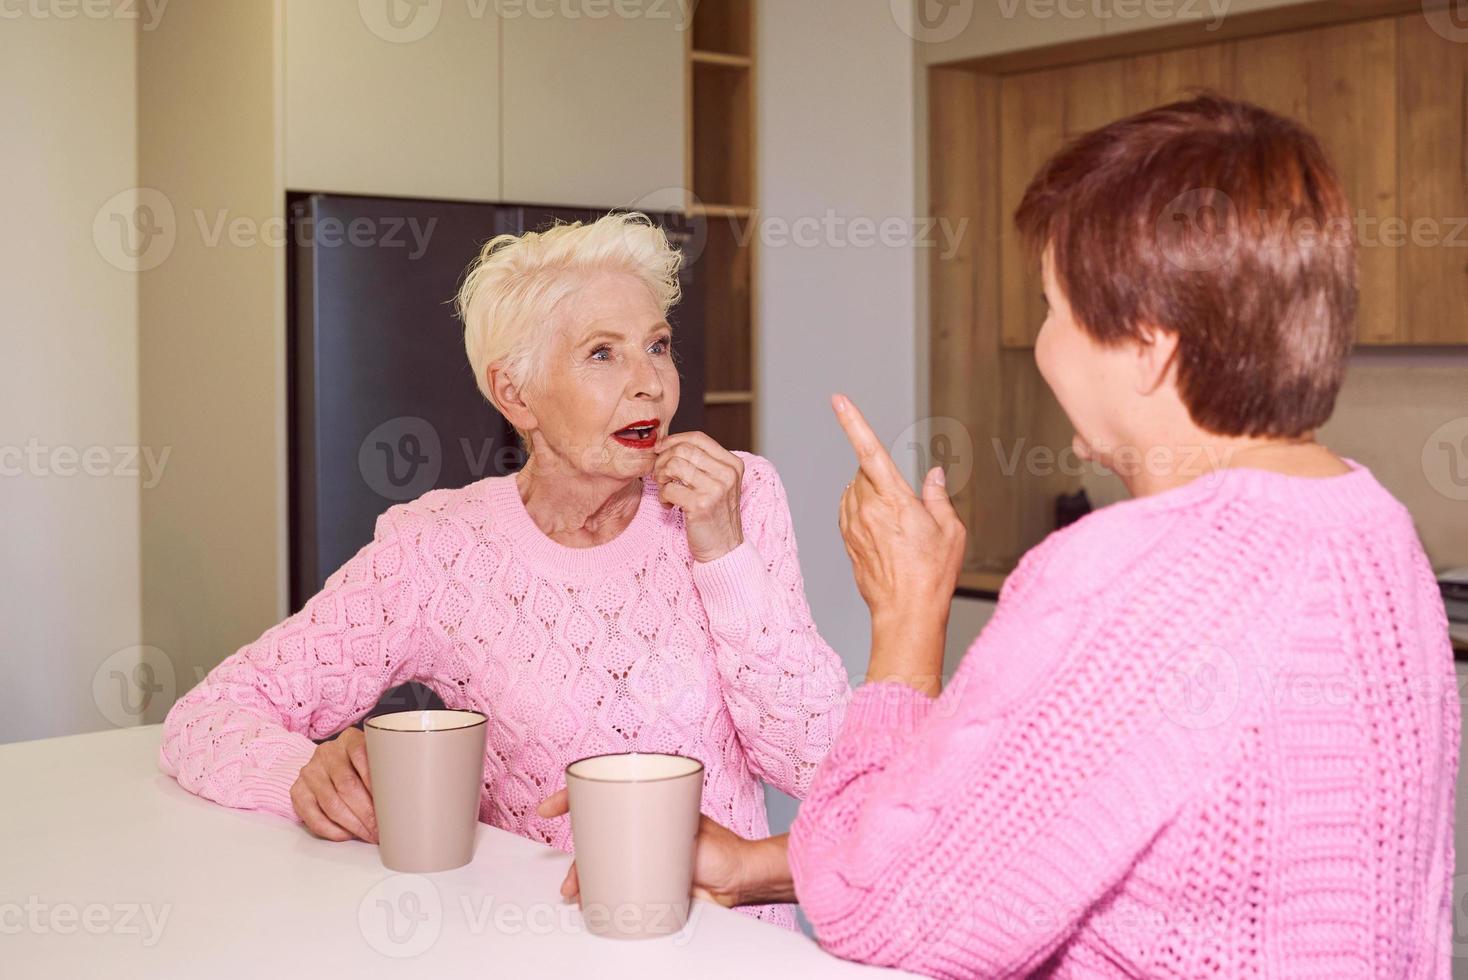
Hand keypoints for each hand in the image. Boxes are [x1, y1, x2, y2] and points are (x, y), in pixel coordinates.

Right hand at [290, 726, 377, 842]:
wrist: (326, 764)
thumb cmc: (359, 765)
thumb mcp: (373, 757)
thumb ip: (386, 769)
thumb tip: (406, 799)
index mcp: (349, 739)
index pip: (362, 756)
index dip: (374, 781)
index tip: (388, 801)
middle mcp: (327, 753)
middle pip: (347, 786)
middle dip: (366, 812)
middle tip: (381, 829)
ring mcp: (310, 772)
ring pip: (331, 804)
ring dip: (352, 825)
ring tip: (368, 835)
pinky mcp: (298, 790)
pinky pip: (313, 816)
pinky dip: (332, 830)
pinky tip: (347, 835)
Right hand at [536, 791, 788, 907]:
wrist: (737, 879)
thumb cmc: (720, 848)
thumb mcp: (689, 828)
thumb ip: (666, 829)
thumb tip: (639, 842)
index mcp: (645, 808)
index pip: (602, 796)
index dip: (570, 800)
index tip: (548, 808)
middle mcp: (637, 831)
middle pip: (593, 838)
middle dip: (575, 856)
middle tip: (570, 877)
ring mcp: (639, 856)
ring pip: (599, 863)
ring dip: (582, 879)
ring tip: (577, 894)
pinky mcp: (644, 880)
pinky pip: (614, 885)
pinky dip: (597, 894)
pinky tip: (588, 904)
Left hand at [652, 431, 744, 562]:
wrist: (724, 548)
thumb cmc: (715, 514)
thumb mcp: (719, 483)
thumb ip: (703, 463)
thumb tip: (669, 444)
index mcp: (733, 464)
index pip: (699, 438)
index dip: (674, 440)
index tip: (660, 449)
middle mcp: (727, 473)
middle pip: (683, 449)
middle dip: (663, 460)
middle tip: (659, 475)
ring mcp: (715, 489)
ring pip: (673, 466)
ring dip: (661, 477)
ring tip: (665, 490)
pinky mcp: (700, 505)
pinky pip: (669, 488)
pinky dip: (663, 496)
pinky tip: (669, 505)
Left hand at [832, 394, 966, 692]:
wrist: (906, 612)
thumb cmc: (932, 574)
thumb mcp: (951, 531)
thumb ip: (938, 496)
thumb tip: (934, 474)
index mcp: (895, 499)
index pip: (870, 450)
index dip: (853, 422)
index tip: (838, 400)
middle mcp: (868, 508)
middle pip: (866, 472)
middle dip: (882, 477)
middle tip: (908, 509)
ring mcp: (852, 523)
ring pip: (855, 490)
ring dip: (871, 494)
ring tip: (898, 527)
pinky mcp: (846, 538)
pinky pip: (849, 510)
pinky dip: (862, 511)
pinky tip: (883, 534)